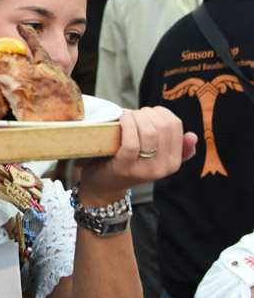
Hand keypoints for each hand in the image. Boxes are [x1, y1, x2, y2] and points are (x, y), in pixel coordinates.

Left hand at [77, 106, 197, 205]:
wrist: (104, 185)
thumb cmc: (128, 163)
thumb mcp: (155, 157)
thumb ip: (176, 148)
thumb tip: (193, 136)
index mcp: (174, 162)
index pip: (175, 125)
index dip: (160, 112)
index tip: (146, 113)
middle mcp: (163, 168)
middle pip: (163, 126)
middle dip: (147, 113)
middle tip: (134, 115)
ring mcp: (145, 170)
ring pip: (149, 132)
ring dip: (136, 117)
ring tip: (127, 117)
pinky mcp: (126, 168)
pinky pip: (132, 142)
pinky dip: (127, 125)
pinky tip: (122, 119)